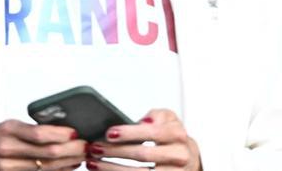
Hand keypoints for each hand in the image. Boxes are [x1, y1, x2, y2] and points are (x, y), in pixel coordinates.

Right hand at [0, 120, 85, 170]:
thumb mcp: (5, 128)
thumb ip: (28, 131)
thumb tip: (59, 130)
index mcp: (8, 129)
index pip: (41, 133)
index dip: (63, 135)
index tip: (77, 133)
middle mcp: (7, 148)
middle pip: (47, 152)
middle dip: (71, 150)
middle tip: (86, 147)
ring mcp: (7, 166)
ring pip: (45, 168)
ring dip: (66, 164)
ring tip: (80, 158)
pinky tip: (64, 170)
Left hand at [86, 109, 201, 170]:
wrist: (188, 160)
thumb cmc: (172, 139)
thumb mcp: (169, 121)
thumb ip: (157, 116)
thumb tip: (144, 121)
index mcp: (178, 136)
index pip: (152, 132)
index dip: (130, 133)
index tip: (110, 133)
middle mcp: (179, 156)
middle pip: (143, 155)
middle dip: (115, 152)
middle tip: (95, 147)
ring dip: (112, 169)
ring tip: (94, 163)